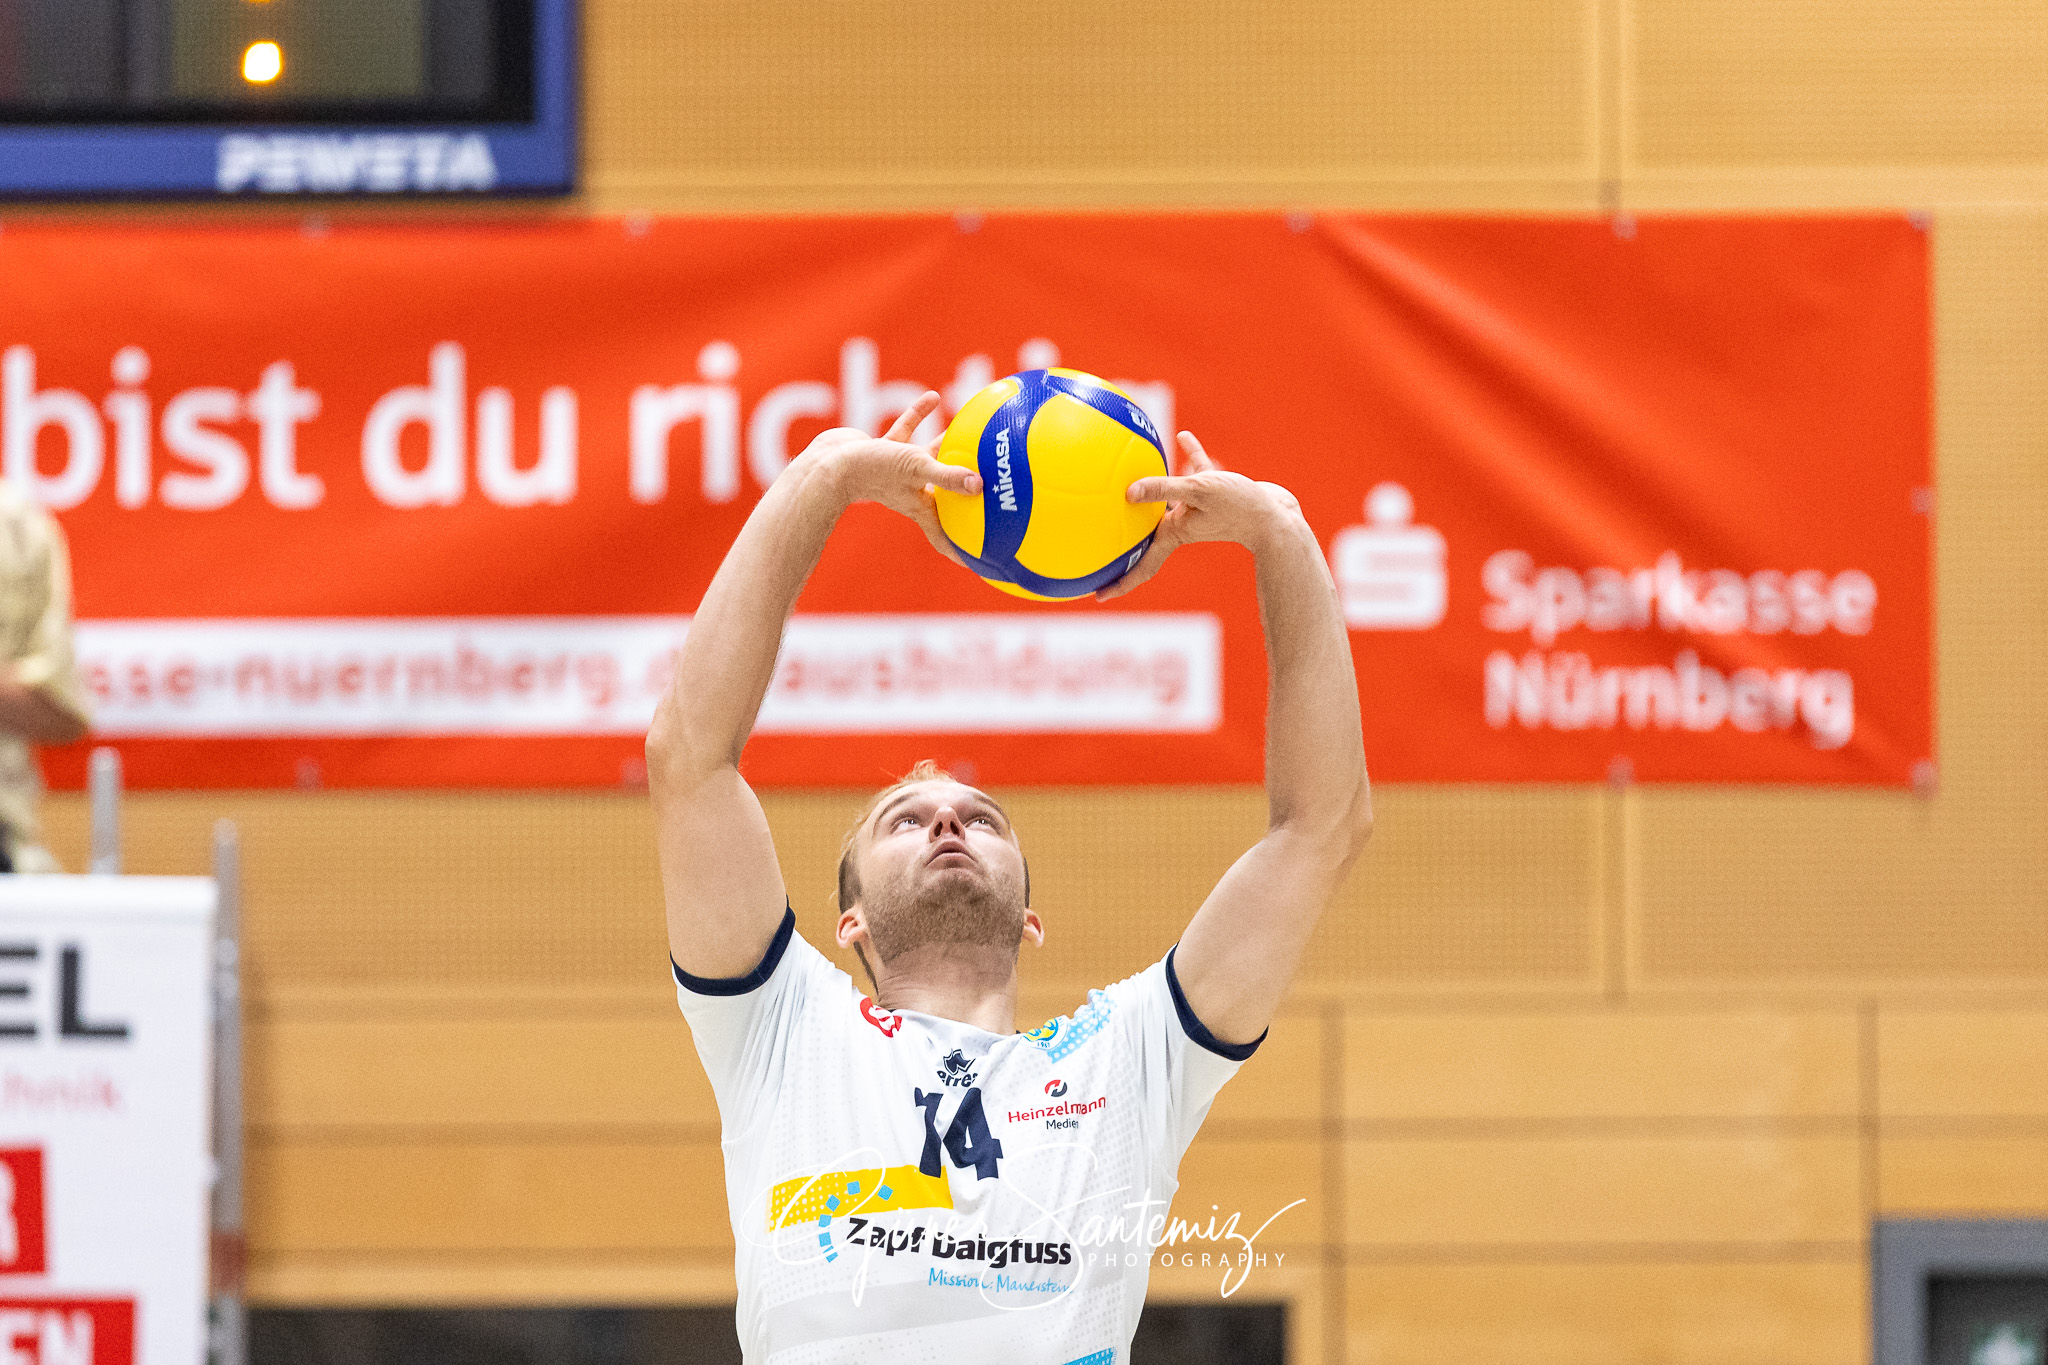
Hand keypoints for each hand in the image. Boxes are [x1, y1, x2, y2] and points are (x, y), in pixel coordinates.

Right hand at [807, 391, 979, 566]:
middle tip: (988, 485)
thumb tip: (979, 486)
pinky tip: (933, 397)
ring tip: (966, 432)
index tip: (980, 560)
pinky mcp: (882, 451)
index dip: (959, 549)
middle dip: (963, 490)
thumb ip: (947, 477)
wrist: (828, 463)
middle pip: (943, 493)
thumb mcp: (915, 470)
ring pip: (928, 458)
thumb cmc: (872, 472)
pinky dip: (918, 415)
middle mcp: (909, 491)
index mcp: (918, 506)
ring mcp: (896, 471)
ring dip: (945, 446)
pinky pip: (906, 431)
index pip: (942, 535)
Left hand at [1096, 432, 1301, 599]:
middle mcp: (1185, 524)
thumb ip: (1163, 489)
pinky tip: (1182, 437)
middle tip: (1102, 537)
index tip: (1098, 596)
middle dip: (1128, 536)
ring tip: (1133, 472)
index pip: (1143, 565)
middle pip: (1149, 533)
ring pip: (1171, 498)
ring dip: (1155, 488)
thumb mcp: (1198, 491)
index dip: (1121, 581)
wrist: (1279, 514)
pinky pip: (1196, 472)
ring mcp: (1201, 509)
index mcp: (1176, 534)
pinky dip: (1189, 457)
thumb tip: (1127, 492)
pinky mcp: (1217, 492)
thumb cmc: (1239, 506)